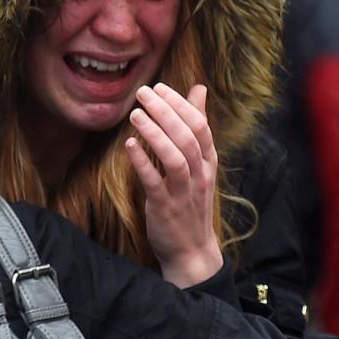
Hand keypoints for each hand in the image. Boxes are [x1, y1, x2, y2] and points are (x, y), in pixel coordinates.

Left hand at [125, 83, 222, 287]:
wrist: (192, 251)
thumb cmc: (191, 202)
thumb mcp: (199, 163)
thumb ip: (196, 127)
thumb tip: (199, 89)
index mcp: (208, 162)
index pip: (200, 126)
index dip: (180, 104)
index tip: (159, 88)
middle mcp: (200, 174)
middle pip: (187, 137)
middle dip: (166, 112)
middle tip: (143, 93)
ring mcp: (184, 192)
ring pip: (175, 157)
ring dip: (155, 133)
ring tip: (135, 114)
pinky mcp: (165, 208)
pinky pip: (155, 182)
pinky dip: (143, 163)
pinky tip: (130, 145)